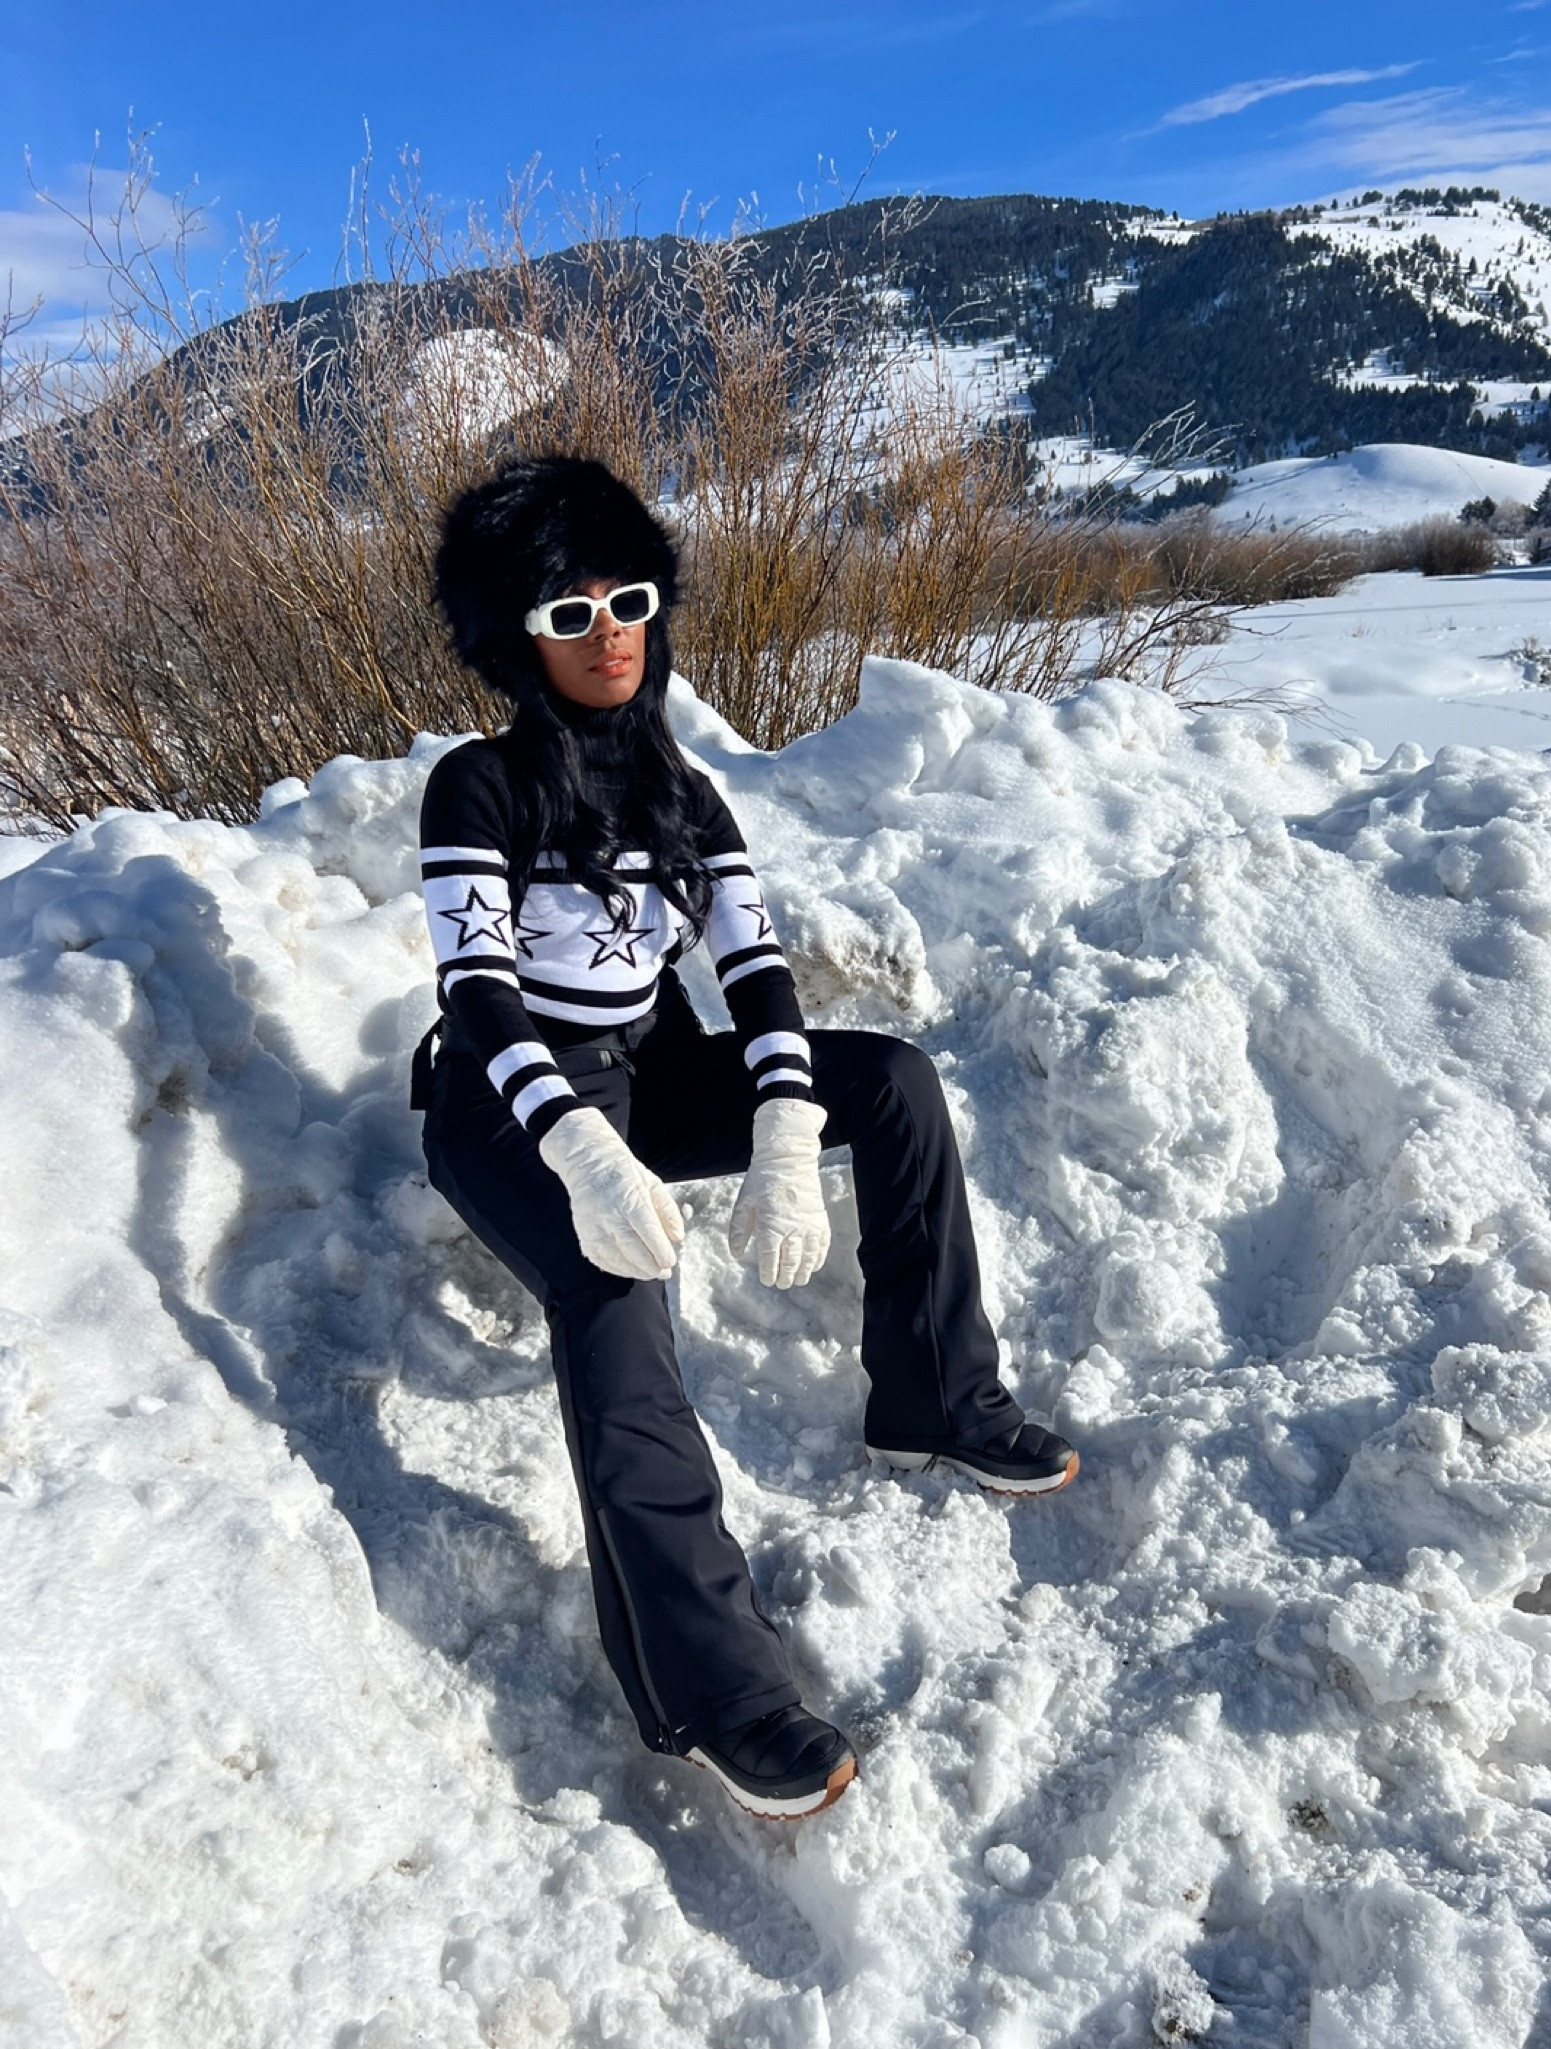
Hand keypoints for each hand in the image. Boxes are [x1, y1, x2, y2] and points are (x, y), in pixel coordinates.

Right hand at [538, 1107, 684, 1280]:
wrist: (589, 1162)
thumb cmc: (624, 1172)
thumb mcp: (653, 1183)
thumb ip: (668, 1210)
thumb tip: (678, 1237)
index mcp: (630, 1199)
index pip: (649, 1232)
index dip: (661, 1251)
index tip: (671, 1261)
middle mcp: (610, 1215)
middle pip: (633, 1250)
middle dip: (651, 1266)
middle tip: (663, 1273)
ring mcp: (593, 1227)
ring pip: (616, 1259)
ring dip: (635, 1271)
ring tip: (650, 1273)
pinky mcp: (583, 1234)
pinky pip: (600, 1259)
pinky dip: (616, 1269)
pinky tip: (629, 1269)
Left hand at [729, 1098, 829, 1288]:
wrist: (788, 1158)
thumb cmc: (762, 1179)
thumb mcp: (744, 1202)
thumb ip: (738, 1230)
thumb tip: (736, 1255)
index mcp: (770, 1225)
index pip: (769, 1258)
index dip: (768, 1273)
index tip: (767, 1282)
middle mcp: (791, 1228)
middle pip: (790, 1261)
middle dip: (785, 1276)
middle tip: (782, 1284)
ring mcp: (808, 1224)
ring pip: (808, 1257)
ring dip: (803, 1271)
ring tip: (798, 1280)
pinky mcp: (820, 1218)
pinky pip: (822, 1244)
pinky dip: (818, 1257)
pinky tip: (814, 1266)